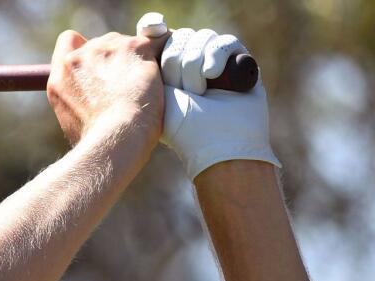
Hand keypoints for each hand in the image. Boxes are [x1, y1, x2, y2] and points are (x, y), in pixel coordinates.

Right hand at [46, 30, 164, 146]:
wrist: (114, 140)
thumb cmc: (97, 143)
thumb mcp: (72, 121)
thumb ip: (78, 99)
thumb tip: (93, 103)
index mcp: (61, 76)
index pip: (69, 41)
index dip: (86, 51)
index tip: (99, 68)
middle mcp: (79, 57)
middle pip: (103, 43)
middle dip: (116, 59)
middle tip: (129, 85)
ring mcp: (107, 49)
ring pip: (129, 43)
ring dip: (138, 59)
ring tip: (146, 88)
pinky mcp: (135, 48)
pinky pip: (158, 41)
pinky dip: (164, 54)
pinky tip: (166, 74)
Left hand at [153, 23, 281, 177]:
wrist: (220, 143)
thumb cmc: (184, 128)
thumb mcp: (157, 94)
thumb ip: (150, 65)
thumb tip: (148, 30)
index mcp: (169, 73)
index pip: (162, 39)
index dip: (158, 36)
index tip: (153, 36)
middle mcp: (192, 65)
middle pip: (180, 37)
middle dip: (178, 64)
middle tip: (185, 92)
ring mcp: (216, 62)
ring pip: (201, 37)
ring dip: (196, 65)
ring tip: (200, 92)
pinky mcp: (239, 61)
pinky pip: (224, 41)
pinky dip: (216, 56)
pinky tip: (214, 76)